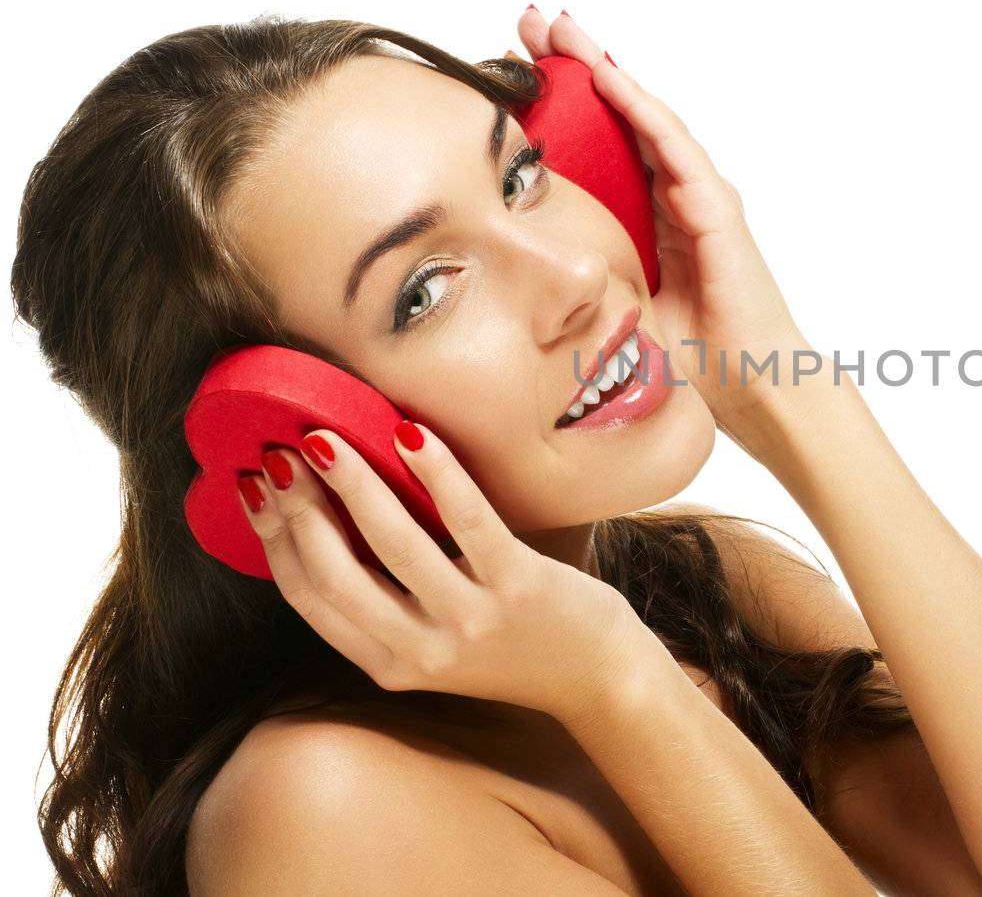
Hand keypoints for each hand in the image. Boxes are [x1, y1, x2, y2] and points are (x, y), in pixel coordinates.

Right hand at [237, 422, 667, 729]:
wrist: (598, 679)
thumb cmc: (512, 643)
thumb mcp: (433, 643)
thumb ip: (385, 604)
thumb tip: (324, 520)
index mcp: (388, 664)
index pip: (307, 597)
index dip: (271, 539)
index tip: (252, 485)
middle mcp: (422, 651)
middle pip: (335, 571)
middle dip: (298, 507)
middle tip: (279, 450)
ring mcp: (471, 620)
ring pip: (394, 544)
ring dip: (352, 484)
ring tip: (324, 438)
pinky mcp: (519, 587)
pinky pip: (468, 521)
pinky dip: (438, 474)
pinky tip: (411, 435)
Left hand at [513, 6, 809, 433]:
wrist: (752, 390)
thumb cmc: (694, 359)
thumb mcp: (618, 307)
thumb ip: (584, 278)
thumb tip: (520, 274)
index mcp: (650, 217)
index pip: (600, 143)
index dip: (560, 100)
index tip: (511, 67)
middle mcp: (675, 196)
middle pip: (619, 115)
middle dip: (575, 64)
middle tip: (529, 19)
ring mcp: (699, 196)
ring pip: (644, 115)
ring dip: (601, 67)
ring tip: (560, 28)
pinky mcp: (716, 209)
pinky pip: (672, 146)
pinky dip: (639, 107)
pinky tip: (605, 74)